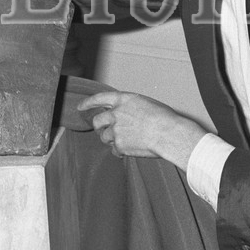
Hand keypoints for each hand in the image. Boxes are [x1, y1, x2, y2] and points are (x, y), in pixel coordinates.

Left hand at [77, 91, 207, 169]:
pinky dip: (121, 151)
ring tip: (127, 140)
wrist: (169, 133)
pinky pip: (115, 150)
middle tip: (103, 130)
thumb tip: (125, 116)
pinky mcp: (119, 145)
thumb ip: (130, 108)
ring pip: (104, 137)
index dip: (88, 103)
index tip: (81, 107)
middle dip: (99, 126)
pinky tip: (132, 149)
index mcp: (124, 100)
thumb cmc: (164, 118)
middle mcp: (116, 114)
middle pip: (98, 121)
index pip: (99, 98)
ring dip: (112, 140)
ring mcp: (116, 130)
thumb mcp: (146, 104)